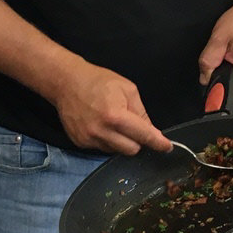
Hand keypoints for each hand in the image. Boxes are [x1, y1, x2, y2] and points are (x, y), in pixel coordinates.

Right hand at [51, 60, 171, 154]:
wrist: (66, 82)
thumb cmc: (97, 81)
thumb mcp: (127, 89)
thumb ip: (141, 112)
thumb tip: (151, 131)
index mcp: (116, 116)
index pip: (143, 135)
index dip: (158, 142)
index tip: (167, 147)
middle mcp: (101, 131)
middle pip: (131, 150)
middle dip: (137, 141)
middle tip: (133, 127)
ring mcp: (89, 139)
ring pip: (116, 151)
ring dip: (121, 141)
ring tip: (113, 123)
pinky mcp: (80, 142)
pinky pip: (102, 149)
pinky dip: (107, 141)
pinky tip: (101, 125)